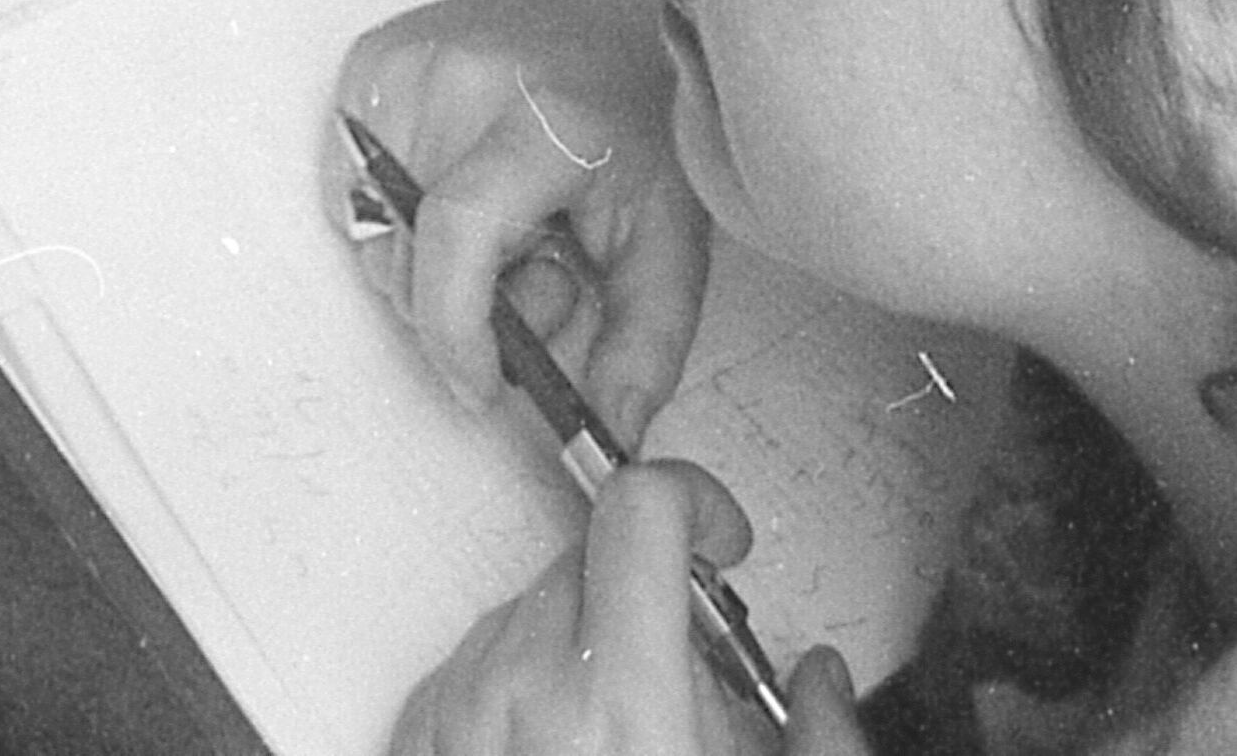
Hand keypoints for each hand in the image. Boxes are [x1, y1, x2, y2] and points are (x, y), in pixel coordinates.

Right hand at [337, 0, 711, 452]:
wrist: (598, 8)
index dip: (456, 331)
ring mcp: (403, 64)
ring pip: (376, 236)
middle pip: (413, 257)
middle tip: (536, 267)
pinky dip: (397, 219)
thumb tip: (608, 437)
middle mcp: (459, 78)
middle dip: (464, 304)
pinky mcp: (366, 63)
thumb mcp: (672, 239)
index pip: (459, 233)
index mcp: (544, 118)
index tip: (485, 384)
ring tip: (500, 224)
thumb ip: (645, 347)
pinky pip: (352, 191)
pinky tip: (456, 188)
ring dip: (429, 265)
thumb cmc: (635, 125)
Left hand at [392, 476, 858, 755]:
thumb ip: (819, 740)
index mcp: (623, 703)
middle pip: (588, 561)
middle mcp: (526, 693)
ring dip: (583, 645)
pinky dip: (522, 687)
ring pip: (530, 609)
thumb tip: (820, 677)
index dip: (694, 505)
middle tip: (688, 681)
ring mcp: (459, 715)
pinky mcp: (416, 737)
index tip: (720, 542)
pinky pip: (477, 663)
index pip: (639, 512)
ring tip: (623, 744)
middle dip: (648, 598)